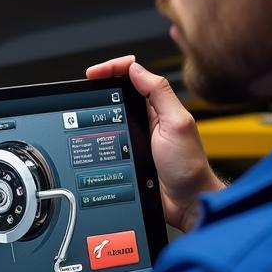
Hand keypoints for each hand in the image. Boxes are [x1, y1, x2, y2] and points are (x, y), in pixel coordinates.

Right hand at [86, 55, 224, 231]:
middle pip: (118, 92)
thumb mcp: (176, 124)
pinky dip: (97, 135)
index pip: (133, 75)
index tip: (94, 74)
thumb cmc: (188, 166)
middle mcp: (147, 118)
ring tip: (83, 109)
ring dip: (96, 111)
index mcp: (159, 106)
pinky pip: (108, 139)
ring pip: (110, 115)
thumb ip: (160, 93)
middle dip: (99, 86)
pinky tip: (90, 136)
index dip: (112, 69)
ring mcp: (136, 137)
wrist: (186, 202)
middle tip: (83, 89)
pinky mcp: (128, 155)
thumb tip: (136, 69)